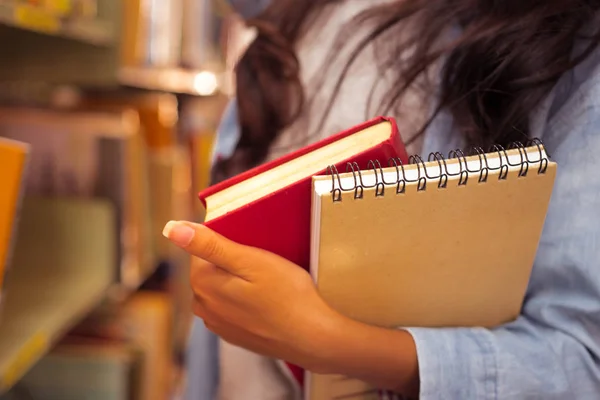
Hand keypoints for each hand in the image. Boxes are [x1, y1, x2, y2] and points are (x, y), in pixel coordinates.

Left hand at [162, 220, 345, 370]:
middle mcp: (202, 306)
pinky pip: (231, 306)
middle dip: (231, 260)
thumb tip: (171, 228)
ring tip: (267, 281)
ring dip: (237, 280)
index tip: (253, 245)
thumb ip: (209, 244)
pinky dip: (244, 299)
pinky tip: (266, 300)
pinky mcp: (233, 334)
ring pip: (221, 287)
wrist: (313, 338)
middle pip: (211, 267)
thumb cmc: (287, 295)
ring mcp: (217, 324)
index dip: (229, 240)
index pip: (202, 246)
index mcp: (202, 283)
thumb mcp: (251, 260)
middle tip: (263, 262)